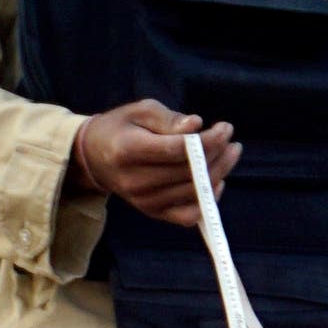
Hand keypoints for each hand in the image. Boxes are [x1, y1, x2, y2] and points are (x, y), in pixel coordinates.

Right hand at [71, 101, 240, 225]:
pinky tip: (216, 182)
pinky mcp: (153, 213)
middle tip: (231, 140)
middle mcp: (135, 181)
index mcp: (127, 150)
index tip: (225, 129)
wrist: (96, 158)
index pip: (175, 150)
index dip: (206, 141)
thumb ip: (168, 118)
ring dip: (218, 173)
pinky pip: (188, 215)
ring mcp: (144, 201)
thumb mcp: (140, 111)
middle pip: (188, 172)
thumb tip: (196, 125)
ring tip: (229, 154)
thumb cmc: (122, 128)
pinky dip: (207, 200)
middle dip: (217, 155)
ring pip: (193, 192)